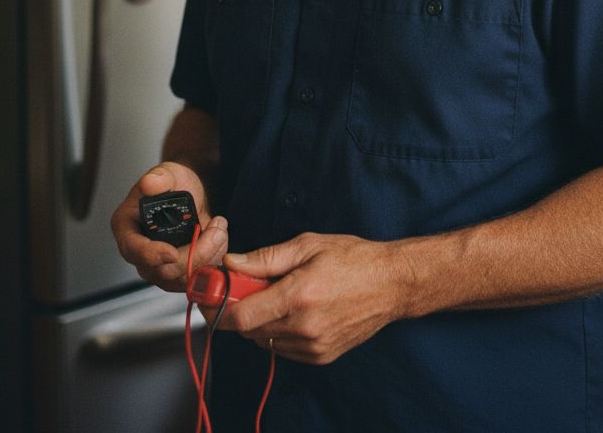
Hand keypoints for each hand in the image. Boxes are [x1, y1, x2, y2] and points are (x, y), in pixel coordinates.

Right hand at [110, 162, 227, 292]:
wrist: (189, 192)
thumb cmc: (173, 183)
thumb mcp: (168, 173)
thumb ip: (159, 177)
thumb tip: (150, 183)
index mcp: (127, 227)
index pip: (132, 249)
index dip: (151, 255)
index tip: (171, 252)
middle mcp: (139, 251)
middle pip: (162, 270)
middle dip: (194, 253)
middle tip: (215, 230)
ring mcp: (158, 265)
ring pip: (182, 279)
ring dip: (208, 256)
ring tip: (219, 229)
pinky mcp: (177, 273)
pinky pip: (195, 279)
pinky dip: (212, 262)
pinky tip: (218, 240)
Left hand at [216, 232, 407, 364]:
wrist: (392, 284)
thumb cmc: (353, 258)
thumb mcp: (308, 245)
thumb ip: (265, 258)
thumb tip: (232, 263)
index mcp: (299, 295)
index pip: (242, 315)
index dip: (219, 307)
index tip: (210, 295)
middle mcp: (304, 327)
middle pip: (249, 330)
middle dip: (240, 308)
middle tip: (246, 286)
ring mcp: (314, 346)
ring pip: (265, 340)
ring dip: (260, 320)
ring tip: (279, 294)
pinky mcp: (321, 357)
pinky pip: (283, 349)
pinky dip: (278, 331)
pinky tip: (293, 310)